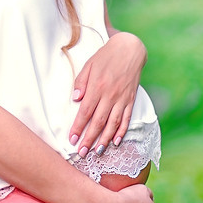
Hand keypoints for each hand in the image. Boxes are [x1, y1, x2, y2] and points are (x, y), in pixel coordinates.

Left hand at [69, 32, 145, 156]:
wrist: (129, 49)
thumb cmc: (105, 57)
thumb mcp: (88, 65)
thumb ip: (81, 82)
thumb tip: (75, 100)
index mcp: (97, 87)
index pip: (85, 112)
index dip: (78, 127)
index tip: (71, 139)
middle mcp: (110, 95)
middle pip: (98, 122)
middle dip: (89, 139)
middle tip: (82, 153)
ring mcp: (122, 98)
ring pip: (113, 123)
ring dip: (105, 139)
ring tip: (97, 151)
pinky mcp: (131, 99)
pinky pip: (126, 118)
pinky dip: (121, 131)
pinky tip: (116, 141)